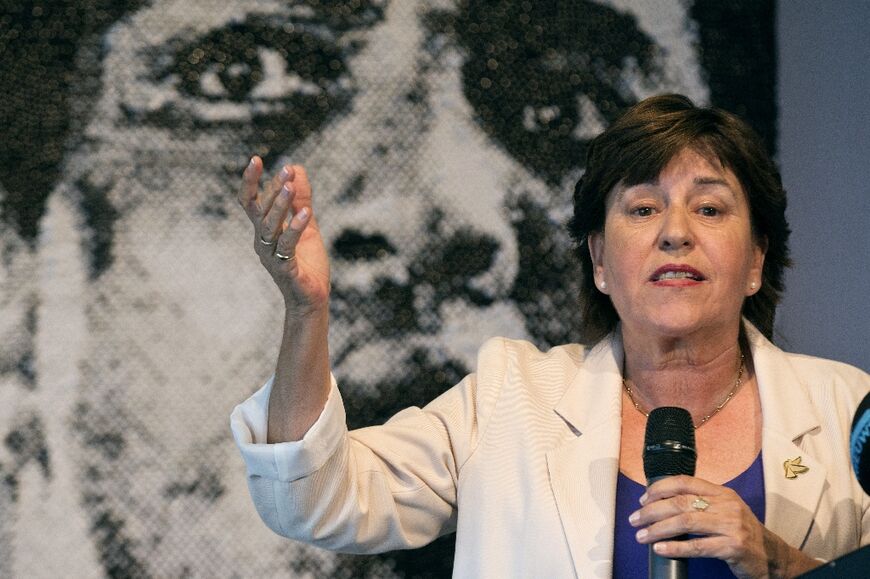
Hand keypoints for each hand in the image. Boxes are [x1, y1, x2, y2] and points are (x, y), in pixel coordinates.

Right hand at [237, 156, 329, 315]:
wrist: (312, 299)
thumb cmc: (307, 264)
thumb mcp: (306, 225)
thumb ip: (302, 199)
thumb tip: (297, 168)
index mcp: (265, 230)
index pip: (251, 202)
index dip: (251, 181)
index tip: (256, 159)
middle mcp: (263, 242)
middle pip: (260, 211)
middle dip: (273, 189)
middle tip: (286, 170)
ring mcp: (272, 256)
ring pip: (270, 227)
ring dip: (280, 205)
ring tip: (291, 186)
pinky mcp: (286, 269)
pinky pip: (287, 246)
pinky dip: (295, 229)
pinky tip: (306, 214)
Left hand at [630, 475, 820, 577]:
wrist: (773, 557)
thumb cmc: (742, 534)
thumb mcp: (724, 511)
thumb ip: (700, 503)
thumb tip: (661, 503)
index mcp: (722, 493)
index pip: (685, 481)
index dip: (660, 488)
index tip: (643, 498)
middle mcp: (727, 505)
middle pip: (680, 502)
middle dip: (652, 510)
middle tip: (635, 519)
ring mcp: (731, 526)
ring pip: (686, 522)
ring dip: (658, 529)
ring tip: (641, 535)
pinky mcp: (733, 547)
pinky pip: (697, 546)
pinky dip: (675, 547)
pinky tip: (660, 549)